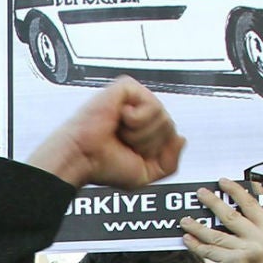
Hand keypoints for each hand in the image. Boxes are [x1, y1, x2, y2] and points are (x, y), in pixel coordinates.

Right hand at [28, 77, 184, 190]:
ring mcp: (133, 98)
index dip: (155, 151)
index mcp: (143, 128)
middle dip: (148, 143)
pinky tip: (119, 120)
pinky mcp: (126, 88)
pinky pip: (151, 104)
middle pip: (169, 126)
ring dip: (140, 133)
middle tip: (123, 143)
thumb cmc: (103, 165)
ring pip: (162, 116)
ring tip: (119, 133)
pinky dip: (136, 120)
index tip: (130, 154)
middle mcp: (139, 111)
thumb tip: (181, 139)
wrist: (81, 158)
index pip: (171, 135)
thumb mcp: (145, 174)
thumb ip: (170, 162)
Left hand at [181, 180, 262, 262]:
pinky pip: (209, 250)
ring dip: (197, 226)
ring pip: (215, 234)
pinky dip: (195, 244)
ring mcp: (248, 252)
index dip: (237, 192)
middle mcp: (260, 241)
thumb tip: (223, 220)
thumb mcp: (256, 256)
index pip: (253, 208)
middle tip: (199, 192)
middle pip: (232, 216)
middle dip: (213, 202)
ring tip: (184, 220)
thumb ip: (246, 238)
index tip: (224, 181)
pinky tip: (186, 239)